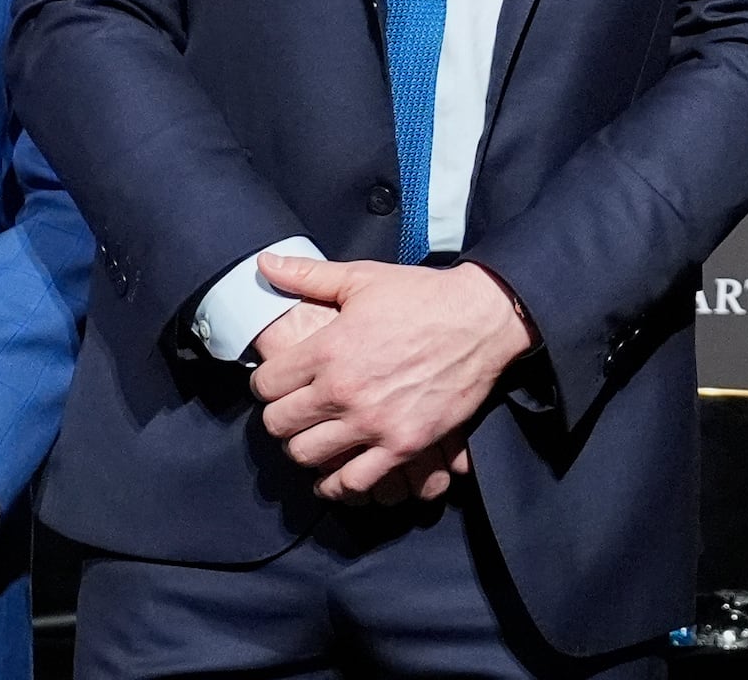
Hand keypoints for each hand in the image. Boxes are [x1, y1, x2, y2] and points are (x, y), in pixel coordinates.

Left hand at [252, 254, 531, 501]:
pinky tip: (336, 475)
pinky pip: (353, 482)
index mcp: (328, 348)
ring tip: (316, 438)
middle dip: (281, 418)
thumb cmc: (423, 296)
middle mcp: (344, 390)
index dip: (267, 384)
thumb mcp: (362, 278)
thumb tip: (264, 263)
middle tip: (295, 411)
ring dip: (305, 449)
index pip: (265, 384)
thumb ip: (307, 275)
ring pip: (308, 456)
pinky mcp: (404, 444)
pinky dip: (338, 485)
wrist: (482, 319)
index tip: (280, 383)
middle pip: (279, 425)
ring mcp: (374, 422)